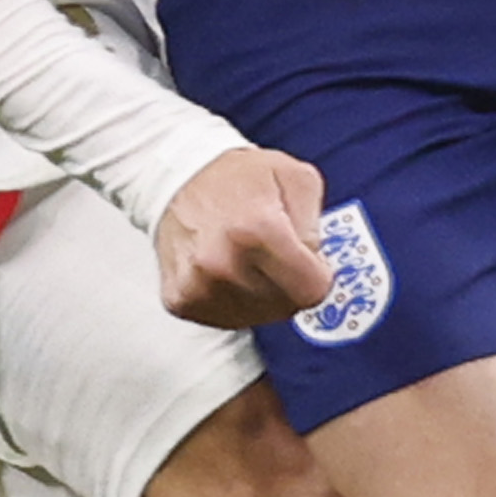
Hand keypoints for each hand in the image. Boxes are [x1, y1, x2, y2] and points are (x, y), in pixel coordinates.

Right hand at [155, 146, 334, 328]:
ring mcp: (198, 286)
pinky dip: (234, 300)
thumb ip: (317, 223)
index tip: (309, 261)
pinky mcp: (181, 300)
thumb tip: (316, 262)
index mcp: (257, 230)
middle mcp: (223, 263)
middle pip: (286, 306)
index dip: (317, 274)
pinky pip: (227, 318)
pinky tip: (227, 270)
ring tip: (248, 258)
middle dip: (290, 282)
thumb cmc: (237, 177)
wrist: (178, 179)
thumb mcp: (297, 177)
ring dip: (262, 294)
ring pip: (258, 316)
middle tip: (274, 252)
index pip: (312, 290)